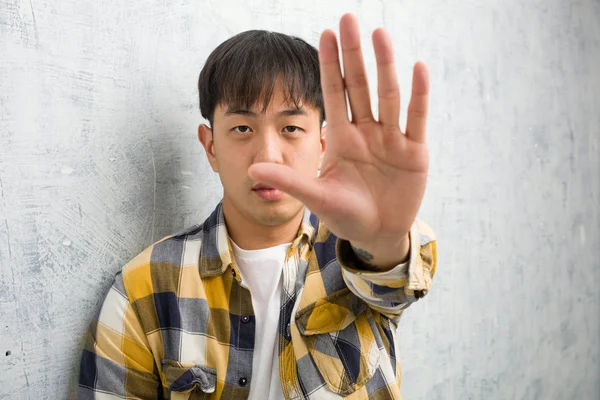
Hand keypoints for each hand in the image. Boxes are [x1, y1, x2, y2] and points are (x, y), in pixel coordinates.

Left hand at [248, 13, 429, 245]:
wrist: (376, 234)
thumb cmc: (345, 214)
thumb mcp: (316, 197)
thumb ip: (288, 181)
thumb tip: (251, 170)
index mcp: (341, 138)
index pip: (334, 93)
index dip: (330, 65)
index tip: (325, 33)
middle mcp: (366, 131)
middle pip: (360, 86)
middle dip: (354, 54)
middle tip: (348, 18)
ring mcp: (391, 139)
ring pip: (388, 95)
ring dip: (384, 65)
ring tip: (378, 34)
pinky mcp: (414, 152)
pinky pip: (416, 118)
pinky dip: (418, 94)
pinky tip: (417, 68)